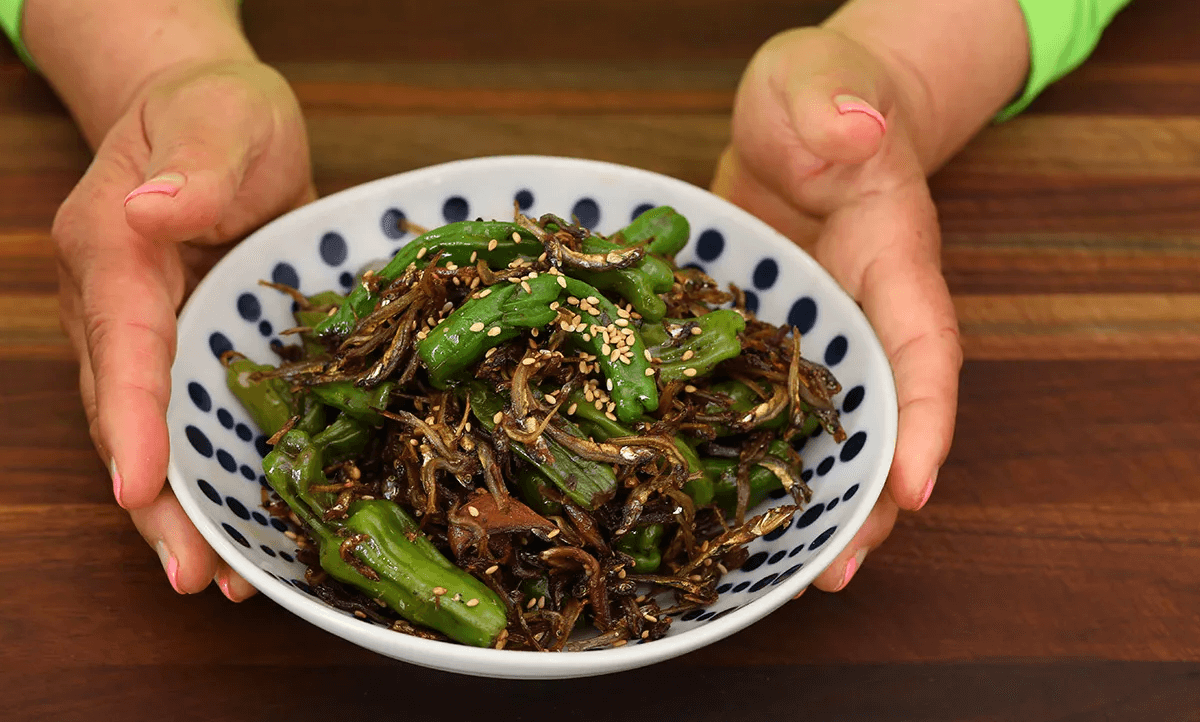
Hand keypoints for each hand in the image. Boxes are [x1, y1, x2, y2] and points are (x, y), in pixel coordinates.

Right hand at [52, 60, 313, 599]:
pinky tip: (254, 530)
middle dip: (155, 500)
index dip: (131, 418)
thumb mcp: (219, 120)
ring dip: (181, 510)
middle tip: (196, 575)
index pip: (120, 343)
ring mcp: (147, 335)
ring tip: (226, 581)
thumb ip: (195, 168)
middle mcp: (114, 306)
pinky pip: (191, 422)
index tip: (138, 484)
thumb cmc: (213, 111)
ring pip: (154, 433)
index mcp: (112, 250)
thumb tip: (160, 213)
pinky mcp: (187, 350)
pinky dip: (214, 477)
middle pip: (124, 414)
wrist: (209, 118)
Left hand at [712, 27, 961, 591]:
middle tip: (833, 575)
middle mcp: (862, 319)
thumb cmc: (819, 99)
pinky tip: (712, 510)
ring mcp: (814, 342)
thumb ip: (834, 111)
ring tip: (783, 577)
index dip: (923, 423)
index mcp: (894, 265)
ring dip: (811, 504)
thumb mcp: (818, 87)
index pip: (923, 349)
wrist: (795, 123)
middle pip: (881, 423)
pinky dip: (747, 461)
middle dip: (867, 503)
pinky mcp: (766, 350)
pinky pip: (762, 414)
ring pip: (825, 436)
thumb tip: (855, 133)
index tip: (915, 489)